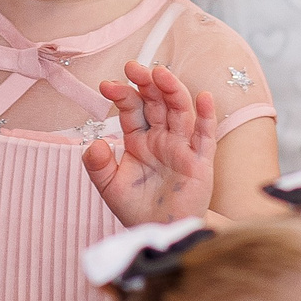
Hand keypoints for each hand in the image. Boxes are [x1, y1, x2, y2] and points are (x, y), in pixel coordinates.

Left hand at [84, 60, 217, 225]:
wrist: (161, 233)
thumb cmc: (138, 208)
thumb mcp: (110, 187)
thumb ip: (98, 166)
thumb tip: (93, 143)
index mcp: (139, 140)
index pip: (133, 109)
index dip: (122, 95)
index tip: (106, 85)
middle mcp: (162, 138)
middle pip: (157, 103)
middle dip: (147, 83)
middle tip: (134, 67)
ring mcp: (182, 148)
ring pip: (180, 112)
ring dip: (173, 91)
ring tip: (161, 74)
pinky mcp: (200, 163)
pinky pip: (205, 137)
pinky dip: (206, 117)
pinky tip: (204, 98)